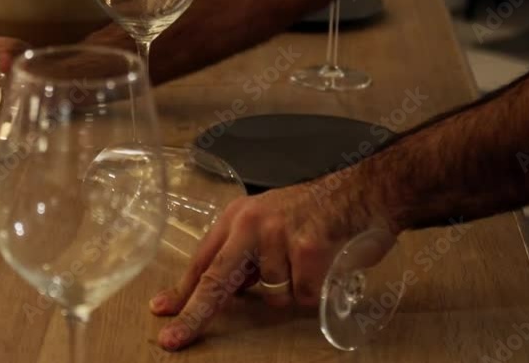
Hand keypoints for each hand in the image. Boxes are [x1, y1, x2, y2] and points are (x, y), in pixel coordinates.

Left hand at [148, 171, 393, 350]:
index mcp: (237, 218)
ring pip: (272, 295)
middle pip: (216, 279)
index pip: (203, 260)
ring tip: (309, 263)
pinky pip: (303, 295)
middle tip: (174, 338)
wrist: (366, 190)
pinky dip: (315, 292)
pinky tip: (324, 266)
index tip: (162, 310)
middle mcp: (252, 223)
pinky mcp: (309, 247)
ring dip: (291, 291)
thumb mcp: (270, 222)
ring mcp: (280, 234)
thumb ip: (246, 255)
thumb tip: (224, 290)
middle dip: (195, 313)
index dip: (183, 290)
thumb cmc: (318, 211)